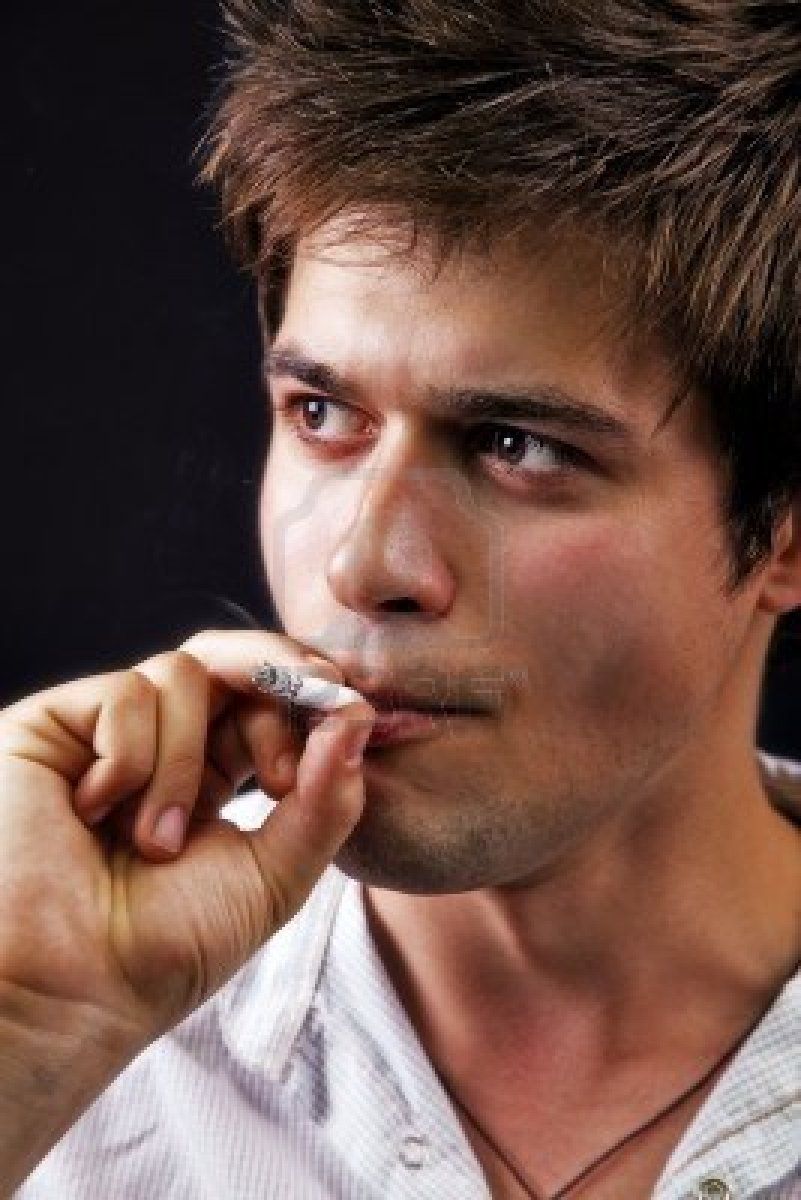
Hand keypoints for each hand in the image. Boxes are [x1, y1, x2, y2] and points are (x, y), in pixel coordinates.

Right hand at [0, 629, 375, 1050]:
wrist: (71, 991)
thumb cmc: (166, 949)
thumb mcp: (272, 876)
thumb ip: (326, 800)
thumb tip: (361, 717)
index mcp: (212, 776)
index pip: (267, 702)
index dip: (310, 697)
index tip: (350, 715)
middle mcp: (159, 745)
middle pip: (228, 660)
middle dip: (279, 668)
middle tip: (318, 689)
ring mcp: (104, 733)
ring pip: (182, 675)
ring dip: (185, 763)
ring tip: (155, 842)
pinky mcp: (52, 727)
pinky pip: (123, 695)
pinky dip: (129, 759)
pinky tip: (96, 814)